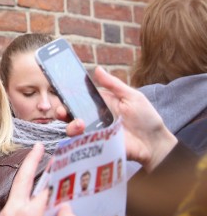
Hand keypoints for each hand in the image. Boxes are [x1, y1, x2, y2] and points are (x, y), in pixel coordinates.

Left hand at [0, 144, 77, 215]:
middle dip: (31, 162)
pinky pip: (8, 214)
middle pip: (22, 181)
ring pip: (15, 200)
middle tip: (38, 147)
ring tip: (39, 194)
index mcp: (28, 215)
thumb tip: (66, 206)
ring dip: (26, 195)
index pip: (44, 192)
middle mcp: (10, 213)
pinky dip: (18, 213)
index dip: (55, 185)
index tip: (60, 170)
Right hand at [56, 67, 176, 172]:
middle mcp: (93, 118)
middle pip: (70, 114)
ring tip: (79, 124)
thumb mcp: (131, 97)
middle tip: (61, 111)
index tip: (59, 92)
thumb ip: (113, 84)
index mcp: (99, 104)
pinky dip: (79, 139)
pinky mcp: (97, 146)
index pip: (78, 98)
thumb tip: (97, 69)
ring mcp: (94, 133)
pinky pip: (82, 144)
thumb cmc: (146, 118)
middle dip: (61, 111)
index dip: (67, 96)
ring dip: (71, 126)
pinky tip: (84, 133)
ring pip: (72, 129)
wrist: (155, 142)